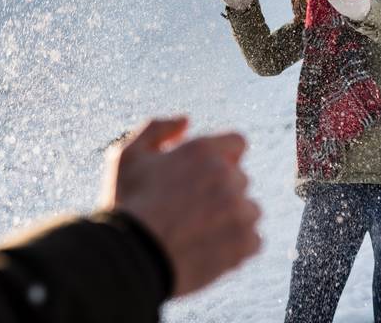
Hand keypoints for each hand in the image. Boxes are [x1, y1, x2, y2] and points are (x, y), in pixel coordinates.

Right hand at [102, 117, 261, 296]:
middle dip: (220, 189)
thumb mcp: (127, 155)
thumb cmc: (127, 205)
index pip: (237, 143)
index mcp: (202, 151)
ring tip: (199, 232)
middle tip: (190, 209)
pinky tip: (209, 248)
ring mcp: (239, 210)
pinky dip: (236, 246)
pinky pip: (253, 240)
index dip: (222, 156)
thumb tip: (186, 121)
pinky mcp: (244, 243)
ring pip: (248, 209)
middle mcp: (227, 176)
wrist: (131, 258)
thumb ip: (156, 129)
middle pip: (239, 179)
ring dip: (232, 217)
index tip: (203, 174)